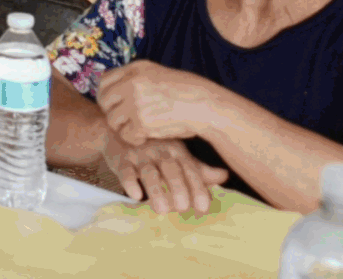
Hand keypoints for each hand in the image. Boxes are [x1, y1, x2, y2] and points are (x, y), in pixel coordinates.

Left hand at [95, 60, 225, 146]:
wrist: (206, 106)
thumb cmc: (188, 92)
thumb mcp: (159, 74)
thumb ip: (137, 78)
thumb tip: (116, 88)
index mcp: (136, 68)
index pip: (104, 80)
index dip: (105, 94)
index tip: (112, 104)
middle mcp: (132, 83)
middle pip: (104, 100)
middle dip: (111, 112)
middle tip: (124, 121)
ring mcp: (135, 102)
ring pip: (112, 120)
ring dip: (123, 128)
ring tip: (138, 129)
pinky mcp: (142, 122)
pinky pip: (126, 135)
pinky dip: (134, 139)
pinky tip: (145, 137)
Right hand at [103, 135, 228, 214]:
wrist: (118, 132)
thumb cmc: (152, 147)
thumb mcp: (176, 154)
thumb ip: (198, 168)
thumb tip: (225, 176)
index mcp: (176, 151)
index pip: (190, 169)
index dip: (198, 188)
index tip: (203, 207)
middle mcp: (159, 152)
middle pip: (171, 170)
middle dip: (178, 189)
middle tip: (182, 208)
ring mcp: (140, 155)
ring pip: (149, 172)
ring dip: (156, 191)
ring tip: (162, 210)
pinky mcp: (120, 159)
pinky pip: (125, 170)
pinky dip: (130, 182)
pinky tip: (135, 195)